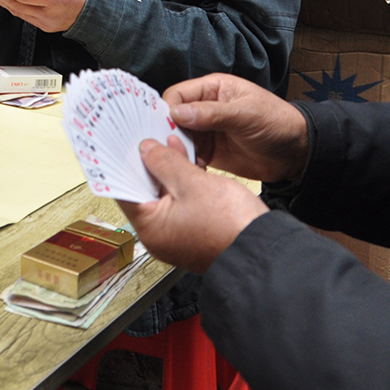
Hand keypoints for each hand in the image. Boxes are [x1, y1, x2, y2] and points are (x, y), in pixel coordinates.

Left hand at [117, 137, 268, 273]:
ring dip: (168, 170)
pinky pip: (180, 204)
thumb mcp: (192, 183)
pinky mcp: (194, 233)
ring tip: (172, 143)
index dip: (125, 162)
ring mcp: (177, 236)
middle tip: (150, 137)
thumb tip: (146, 150)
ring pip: (164, 195)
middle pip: (143, 191)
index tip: (126, 143)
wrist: (265, 251)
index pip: (124, 189)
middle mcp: (159, 236)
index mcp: (150, 228)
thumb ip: (165, 163)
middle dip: (149, 162)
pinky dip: (182, 184)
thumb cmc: (232, 226)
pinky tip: (189, 163)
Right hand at [163, 73, 309, 182]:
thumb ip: (211, 114)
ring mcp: (205, 130)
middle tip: (170, 147)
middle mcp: (204, 108)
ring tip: (183, 160)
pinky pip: (188, 154)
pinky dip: (186, 161)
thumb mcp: (245, 114)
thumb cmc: (277, 122)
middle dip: (168, 132)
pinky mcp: (208, 151)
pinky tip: (193, 167)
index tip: (165, 127)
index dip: (167, 110)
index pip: (177, 95)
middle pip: (172, 117)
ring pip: (177, 137)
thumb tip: (177, 113)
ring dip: (176, 149)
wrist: (296, 153)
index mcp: (213, 89)